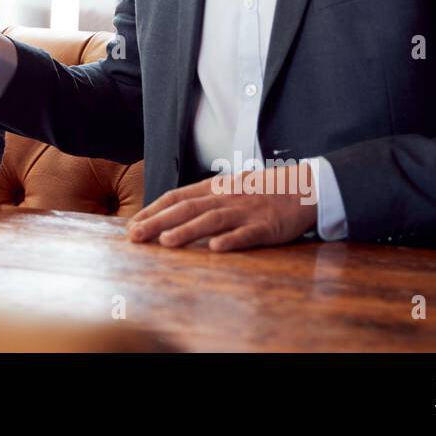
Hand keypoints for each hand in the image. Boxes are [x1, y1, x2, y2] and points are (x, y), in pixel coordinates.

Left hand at [126, 163, 318, 251]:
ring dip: (187, 230)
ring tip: (166, 242)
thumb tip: (170, 213)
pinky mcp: (267, 226)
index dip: (153, 210)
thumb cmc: (261, 191)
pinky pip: (247, 233)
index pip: (177, 197)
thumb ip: (203, 199)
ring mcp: (246, 211)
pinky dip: (231, 240)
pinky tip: (215, 249)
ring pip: (212, 219)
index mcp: (214, 188)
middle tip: (135, 236)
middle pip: (187, 208)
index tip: (132, 225)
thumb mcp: (229, 188)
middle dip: (158, 222)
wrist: (303, 187)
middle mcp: (226, 197)